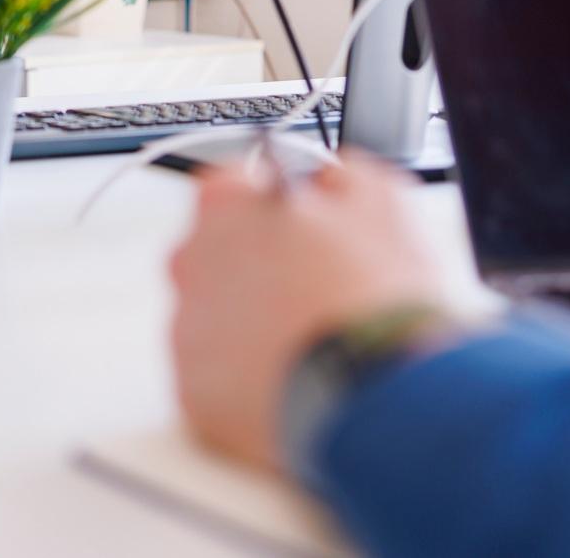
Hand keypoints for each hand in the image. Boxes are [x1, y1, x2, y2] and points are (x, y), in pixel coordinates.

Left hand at [168, 151, 454, 471]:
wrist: (377, 395)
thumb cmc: (375, 298)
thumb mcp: (381, 199)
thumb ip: (340, 174)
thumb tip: (329, 179)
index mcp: (226, 207)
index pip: (235, 186)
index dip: (278, 205)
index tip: (305, 222)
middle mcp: (189, 264)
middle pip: (217, 254)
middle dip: (260, 266)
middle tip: (316, 287)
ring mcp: (188, 333)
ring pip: (217, 318)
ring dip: (253, 323)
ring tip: (313, 340)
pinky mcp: (195, 395)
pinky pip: (218, 377)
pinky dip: (249, 377)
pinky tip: (296, 377)